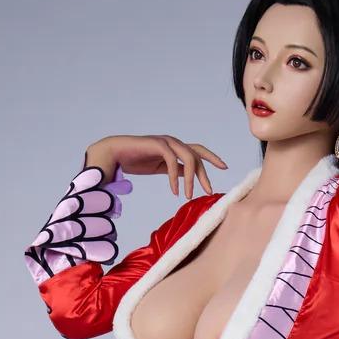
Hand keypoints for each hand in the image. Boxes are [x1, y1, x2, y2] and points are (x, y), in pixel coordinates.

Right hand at [83, 134, 226, 199]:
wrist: (114, 154)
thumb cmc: (134, 160)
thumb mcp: (159, 168)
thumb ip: (174, 170)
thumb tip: (188, 176)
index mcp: (174, 148)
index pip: (198, 151)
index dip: (212, 158)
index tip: (224, 167)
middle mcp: (172, 142)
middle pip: (197, 155)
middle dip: (205, 173)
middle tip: (209, 190)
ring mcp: (165, 142)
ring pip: (188, 158)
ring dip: (191, 178)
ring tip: (189, 196)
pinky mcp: (157, 145)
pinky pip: (172, 161)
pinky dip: (175, 177)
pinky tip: (174, 191)